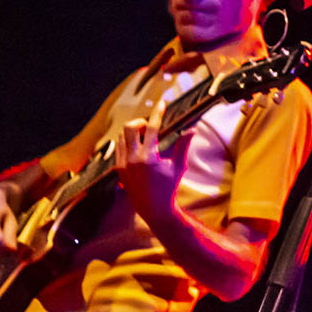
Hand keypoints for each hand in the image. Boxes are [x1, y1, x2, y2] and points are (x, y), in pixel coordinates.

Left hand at [115, 100, 190, 224]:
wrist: (153, 208)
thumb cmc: (169, 187)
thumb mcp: (178, 167)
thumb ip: (183, 146)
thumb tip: (192, 129)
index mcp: (148, 158)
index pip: (151, 128)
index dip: (157, 113)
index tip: (162, 103)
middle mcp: (132, 159)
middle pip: (130, 127)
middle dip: (140, 122)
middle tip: (149, 125)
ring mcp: (122, 164)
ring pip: (122, 135)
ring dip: (133, 131)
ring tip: (144, 135)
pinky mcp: (118, 168)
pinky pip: (119, 146)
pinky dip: (127, 140)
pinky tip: (137, 144)